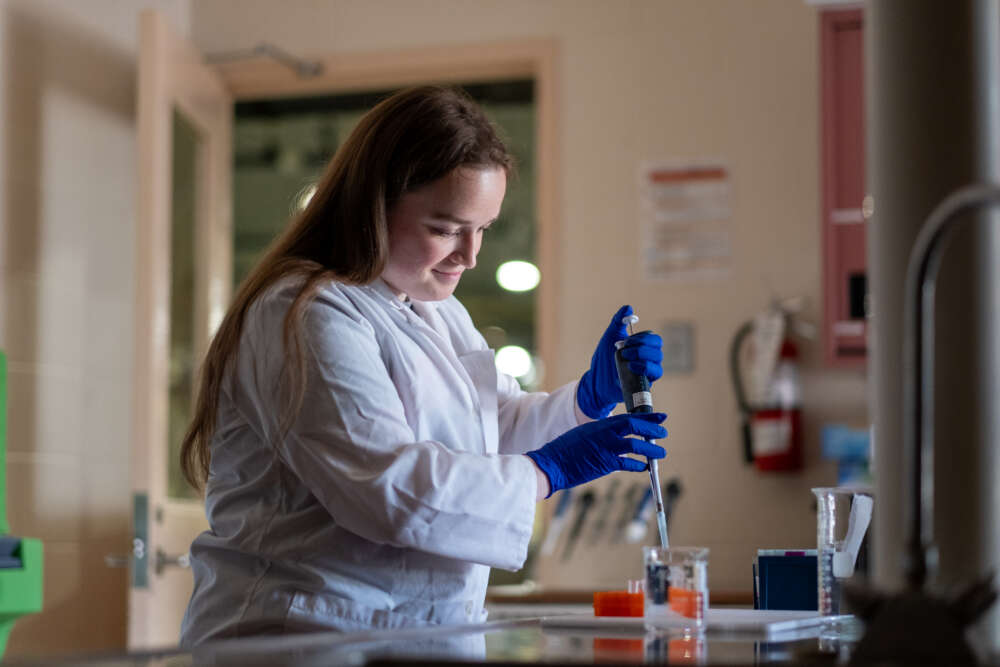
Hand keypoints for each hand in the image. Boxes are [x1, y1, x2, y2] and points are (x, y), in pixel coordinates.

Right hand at [525, 413, 666, 496]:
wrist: (551, 463)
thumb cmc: (564, 450)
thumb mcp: (583, 435)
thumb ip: (600, 434)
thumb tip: (614, 438)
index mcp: (600, 424)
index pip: (628, 417)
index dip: (646, 417)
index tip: (660, 416)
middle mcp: (605, 433)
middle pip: (635, 426)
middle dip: (652, 428)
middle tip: (663, 432)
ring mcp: (606, 448)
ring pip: (636, 445)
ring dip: (651, 449)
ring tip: (660, 452)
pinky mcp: (604, 463)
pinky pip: (627, 464)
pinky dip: (638, 465)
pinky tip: (644, 468)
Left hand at [576, 305, 663, 418]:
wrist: (596, 380)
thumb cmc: (604, 359)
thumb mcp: (610, 336)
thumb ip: (618, 321)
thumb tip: (628, 308)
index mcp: (642, 347)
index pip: (654, 340)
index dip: (642, 338)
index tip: (626, 341)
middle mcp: (648, 359)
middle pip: (658, 349)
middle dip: (642, 347)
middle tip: (625, 350)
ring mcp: (647, 372)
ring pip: (658, 362)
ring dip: (642, 357)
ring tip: (626, 358)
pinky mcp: (645, 383)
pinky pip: (655, 375)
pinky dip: (645, 368)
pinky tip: (631, 366)